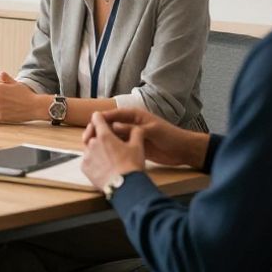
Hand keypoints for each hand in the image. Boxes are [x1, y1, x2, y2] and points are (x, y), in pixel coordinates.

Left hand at [81, 113, 145, 188]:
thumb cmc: (132, 166)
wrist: (125, 187)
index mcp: (104, 135)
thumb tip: (137, 127)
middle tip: (108, 141)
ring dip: (96, 148)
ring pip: (89, 147)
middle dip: (98, 134)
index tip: (102, 120)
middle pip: (92, 133)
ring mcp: (86, 156)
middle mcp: (92, 143)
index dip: (100, 118)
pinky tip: (103, 166)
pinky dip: (93, 161)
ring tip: (108, 156)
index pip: (97, 118)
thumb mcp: (138, 146)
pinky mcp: (84, 168)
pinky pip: (87, 160)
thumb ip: (136, 132)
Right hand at [83, 107, 207, 168]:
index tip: (91, 125)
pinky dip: (110, 149)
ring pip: (112, 137)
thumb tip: (114, 126)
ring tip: (91, 150)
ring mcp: (131, 135)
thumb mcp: (152, 131)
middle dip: (98, 131)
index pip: (113, 114)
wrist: (183, 150)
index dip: (101, 119)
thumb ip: (133, 129)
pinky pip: (118, 146)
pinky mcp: (133, 146)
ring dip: (103, 142)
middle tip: (88, 141)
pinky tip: (102, 156)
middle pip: (109, 126)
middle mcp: (131, 124)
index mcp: (135, 116)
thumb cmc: (170, 136)